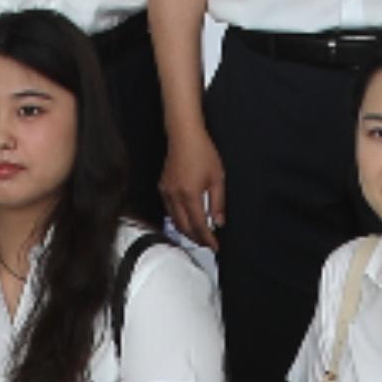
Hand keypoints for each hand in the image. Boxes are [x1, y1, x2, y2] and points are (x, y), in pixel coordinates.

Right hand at [162, 124, 224, 245]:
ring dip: (186, 230)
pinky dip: (178, 219)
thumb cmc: (202, 152)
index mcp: (190, 195)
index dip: (207, 239)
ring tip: (198, 234)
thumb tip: (218, 222)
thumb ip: (218, 203)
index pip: (199, 225)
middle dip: (196, 238)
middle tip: (207, 243)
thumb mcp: (217, 178)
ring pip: (174, 220)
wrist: (184, 135)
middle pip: (184, 227)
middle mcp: (175, 196)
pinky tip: (186, 219)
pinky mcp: (163, 187)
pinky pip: (169, 210)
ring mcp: (166, 192)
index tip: (215, 246)